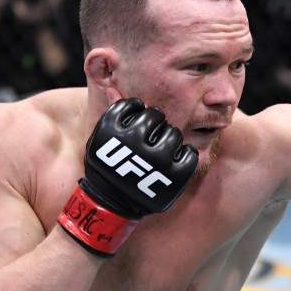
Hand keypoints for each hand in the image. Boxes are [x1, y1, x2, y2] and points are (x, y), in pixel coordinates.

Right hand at [58, 99, 198, 255]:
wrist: (110, 204)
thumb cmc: (106, 167)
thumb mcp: (101, 139)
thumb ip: (112, 113)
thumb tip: (114, 86)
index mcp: (112, 129)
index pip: (133, 105)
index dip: (135, 113)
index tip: (133, 125)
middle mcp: (135, 142)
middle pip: (155, 116)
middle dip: (153, 125)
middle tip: (149, 138)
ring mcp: (157, 159)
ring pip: (173, 133)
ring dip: (168, 139)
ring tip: (159, 151)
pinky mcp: (175, 175)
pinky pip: (188, 153)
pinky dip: (184, 156)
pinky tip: (173, 161)